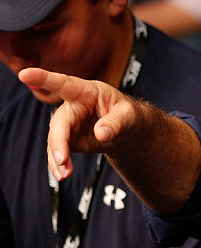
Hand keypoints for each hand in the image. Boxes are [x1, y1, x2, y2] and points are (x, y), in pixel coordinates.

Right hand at [18, 68, 137, 180]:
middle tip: (62, 159)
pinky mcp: (68, 139)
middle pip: (59, 122)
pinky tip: (62, 174)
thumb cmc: (128, 114)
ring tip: (64, 173)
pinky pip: (58, 152)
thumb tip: (101, 134)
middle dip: (58, 141)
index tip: (25, 73)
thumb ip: (116, 123)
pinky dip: (59, 164)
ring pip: (55, 140)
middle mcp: (72, 106)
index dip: (44, 78)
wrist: (128, 130)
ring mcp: (68, 123)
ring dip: (57, 158)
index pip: (64, 83)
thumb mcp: (129, 116)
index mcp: (87, 91)